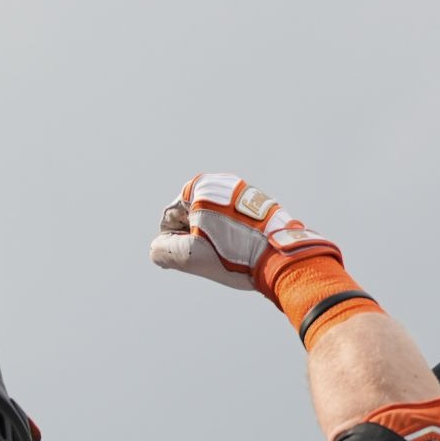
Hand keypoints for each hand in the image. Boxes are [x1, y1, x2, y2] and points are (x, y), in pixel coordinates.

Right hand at [150, 173, 340, 299]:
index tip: (194, 256)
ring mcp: (244, 192)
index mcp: (201, 187)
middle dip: (196, 240)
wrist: (282, 257)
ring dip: (215, 239)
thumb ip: (163, 250)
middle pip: (193, 219)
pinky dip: (234, 236)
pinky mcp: (261, 204)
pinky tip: (244, 251)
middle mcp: (222, 183)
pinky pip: (235, 221)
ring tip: (232, 255)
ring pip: (215, 221)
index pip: (169, 219)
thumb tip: (157, 249)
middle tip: (215, 257)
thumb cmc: (234, 255)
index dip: (175, 243)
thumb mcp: (191, 256)